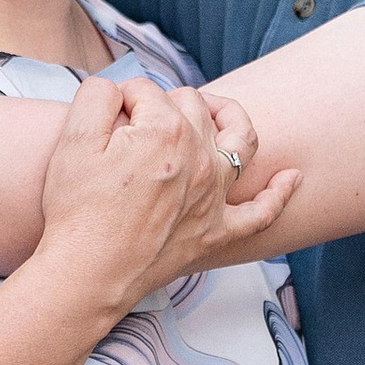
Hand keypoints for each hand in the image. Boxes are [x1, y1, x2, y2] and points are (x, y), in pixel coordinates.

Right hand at [30, 74, 297, 325]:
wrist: (86, 275)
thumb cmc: (76, 209)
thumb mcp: (73, 138)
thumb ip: (98, 94)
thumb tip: (121, 89)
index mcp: (166, 130)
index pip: (148, 91)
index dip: (122, 98)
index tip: (104, 118)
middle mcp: (200, 158)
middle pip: (192, 107)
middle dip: (165, 104)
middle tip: (136, 123)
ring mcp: (214, 196)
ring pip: (242, 140)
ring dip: (233, 119)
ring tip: (217, 111)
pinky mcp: (217, 231)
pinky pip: (261, 212)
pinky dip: (279, 193)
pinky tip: (291, 178)